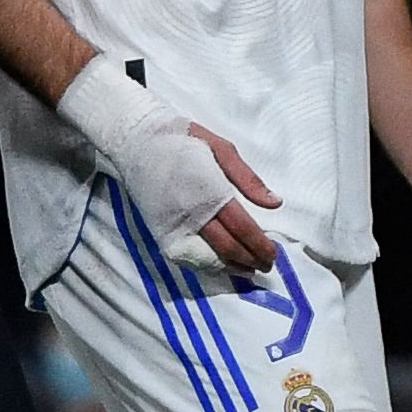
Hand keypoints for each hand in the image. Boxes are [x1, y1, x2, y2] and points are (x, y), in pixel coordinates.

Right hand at [55, 56, 278, 269]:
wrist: (136, 142)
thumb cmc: (183, 140)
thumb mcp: (222, 148)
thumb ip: (249, 179)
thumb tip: (276, 203)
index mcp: (211, 192)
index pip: (243, 229)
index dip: (260, 246)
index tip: (273, 254)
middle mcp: (192, 214)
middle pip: (227, 248)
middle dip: (250, 261)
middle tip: (266, 266)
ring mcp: (173, 226)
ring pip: (207, 258)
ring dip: (231, 268)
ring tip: (248, 270)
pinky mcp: (159, 231)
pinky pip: (186, 258)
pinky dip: (206, 266)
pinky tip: (220, 265)